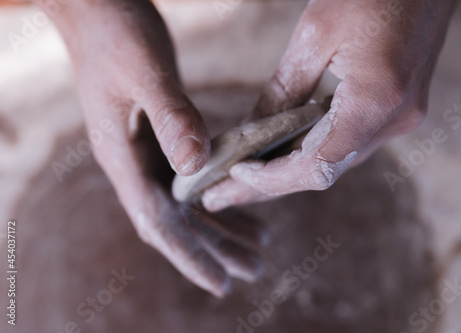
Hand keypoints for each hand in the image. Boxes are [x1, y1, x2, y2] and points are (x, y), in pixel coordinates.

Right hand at [43, 0, 264, 295]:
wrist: (97, 12)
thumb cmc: (116, 35)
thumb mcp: (145, 71)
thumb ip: (170, 117)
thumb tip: (196, 167)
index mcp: (123, 156)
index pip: (157, 220)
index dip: (190, 255)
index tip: (221, 284)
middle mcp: (133, 163)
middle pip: (176, 221)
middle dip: (213, 248)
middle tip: (254, 269)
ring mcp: (145, 153)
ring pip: (185, 204)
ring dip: (219, 227)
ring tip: (256, 248)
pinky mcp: (160, 139)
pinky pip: (188, 180)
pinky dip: (214, 196)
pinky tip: (237, 203)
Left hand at [202, 0, 456, 211]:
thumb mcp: (316, 34)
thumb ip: (285, 90)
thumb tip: (251, 131)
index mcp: (376, 100)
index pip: (317, 164)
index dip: (273, 177)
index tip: (236, 175)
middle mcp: (395, 120)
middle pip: (325, 171)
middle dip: (272, 183)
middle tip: (225, 193)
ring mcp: (402, 119)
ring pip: (336, 162)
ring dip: (290, 171)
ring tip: (244, 179)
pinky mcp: (399, 112)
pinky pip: (349, 144)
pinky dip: (313, 152)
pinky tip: (282, 154)